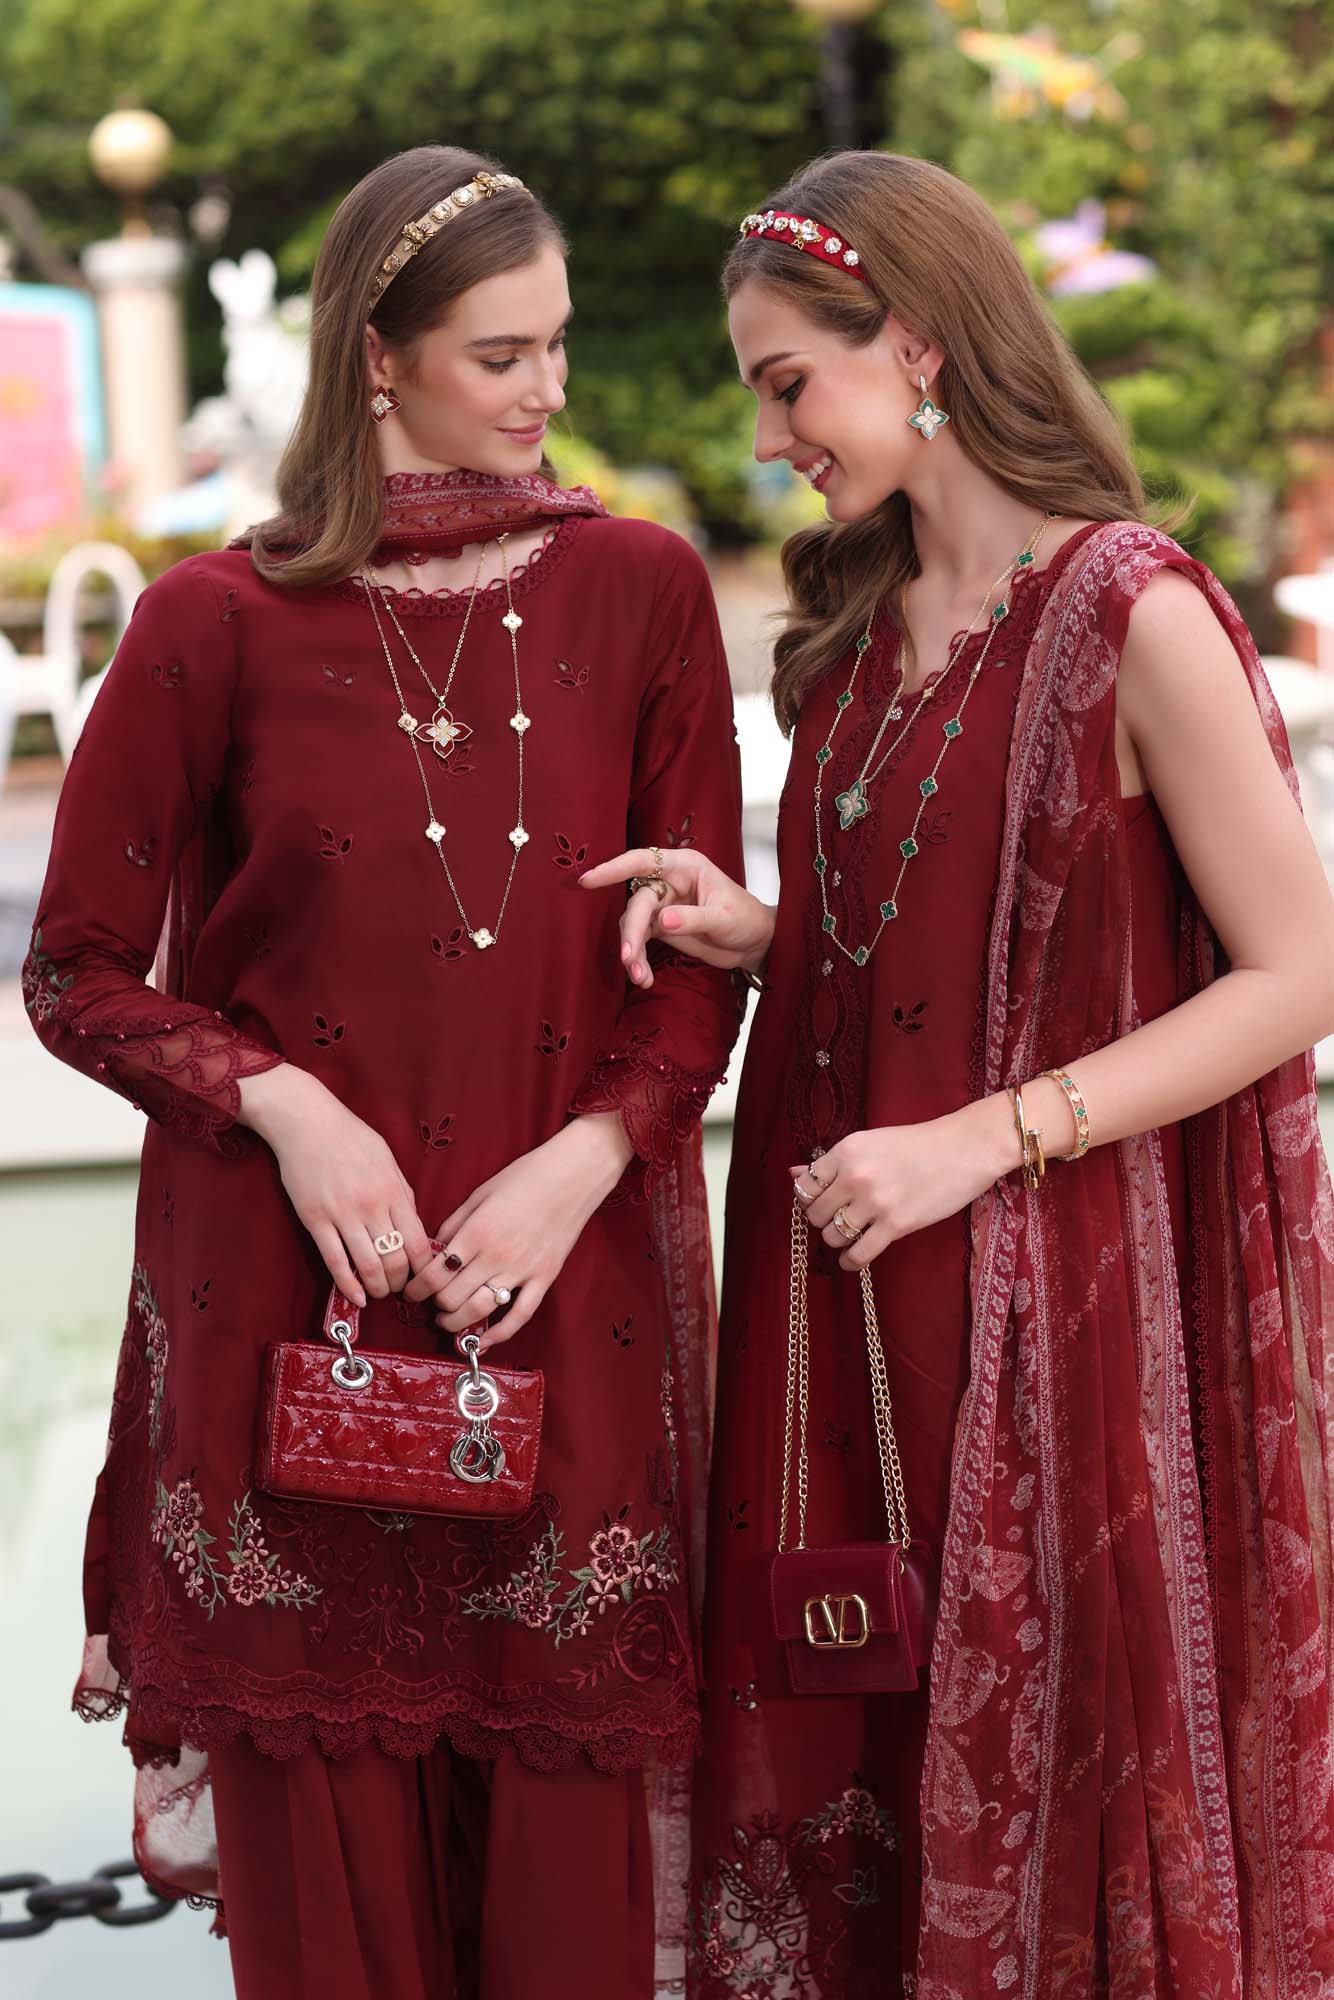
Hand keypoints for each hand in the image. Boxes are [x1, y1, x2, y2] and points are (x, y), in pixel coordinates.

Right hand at [238, 1065, 433, 1306]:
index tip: (421, 1275)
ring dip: (377, 1288)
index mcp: (393, 1191)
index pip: (418, 1242)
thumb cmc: (350, 1137)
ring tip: (378, 1293)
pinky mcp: (315, 1220)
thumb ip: (401, 1192)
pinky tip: (356, 1297)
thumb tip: (412, 1224)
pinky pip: (335, 1262)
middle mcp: (371, 1206)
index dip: (423, 1268)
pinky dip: (348, 1285)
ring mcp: (342, 1215)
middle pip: (395, 1260)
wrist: (306, 1122)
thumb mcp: (387, 1159)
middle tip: (398, 1289)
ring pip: (367, 1267)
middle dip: (400, 1283)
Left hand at [402, 1112, 634, 1352]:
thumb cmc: (524, 1178)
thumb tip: (434, 1251)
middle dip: (433, 1304)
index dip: (416, 1289)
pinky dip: (500, 1334)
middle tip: (429, 1302)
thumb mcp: (479, 1194)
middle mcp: (496, 1257)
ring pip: (479, 1311)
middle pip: (452, 1298)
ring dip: (456, 1323)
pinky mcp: (544, 1279)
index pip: (435, 1275)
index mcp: (476, 1233)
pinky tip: (483, 1341)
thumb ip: (453, 1225)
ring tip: (446, 1320)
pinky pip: (520, 1315)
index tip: (410, 1291)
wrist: (572, 1176)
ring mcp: (522, 1271)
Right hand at [579, 845, 773, 988]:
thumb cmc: (746, 919)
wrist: (755, 943)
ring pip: (633, 924)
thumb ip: (694, 918)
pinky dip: (639, 960)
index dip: (613, 868)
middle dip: (631, 933)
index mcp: (685, 867)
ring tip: (640, 977)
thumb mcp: (724, 918)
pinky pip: (640, 941)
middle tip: (629, 958)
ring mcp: (662, 905)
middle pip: (637, 902)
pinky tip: (644, 978)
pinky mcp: (660, 927)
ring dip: (632, 951)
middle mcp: (669, 882)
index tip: (589, 880)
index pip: (643, 861)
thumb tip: (663, 921)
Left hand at [792, 1094, 1021, 1269]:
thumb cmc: (918, 1144)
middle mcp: (855, 1175)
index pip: (805, 1185)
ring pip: (833, 1236)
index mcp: (846, 1150)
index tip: (821, 1203)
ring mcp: (875, 1201)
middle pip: (816, 1214)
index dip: (809, 1199)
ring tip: (851, 1236)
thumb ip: (833, 1161)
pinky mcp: (896, 1224)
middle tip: (840, 1219)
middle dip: (823, 1221)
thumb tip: (792, 1172)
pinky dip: (851, 1262)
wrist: (964, 1149)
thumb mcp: (871, 1142)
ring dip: (838, 1241)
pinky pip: (858, 1255)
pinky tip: (853, 1259)